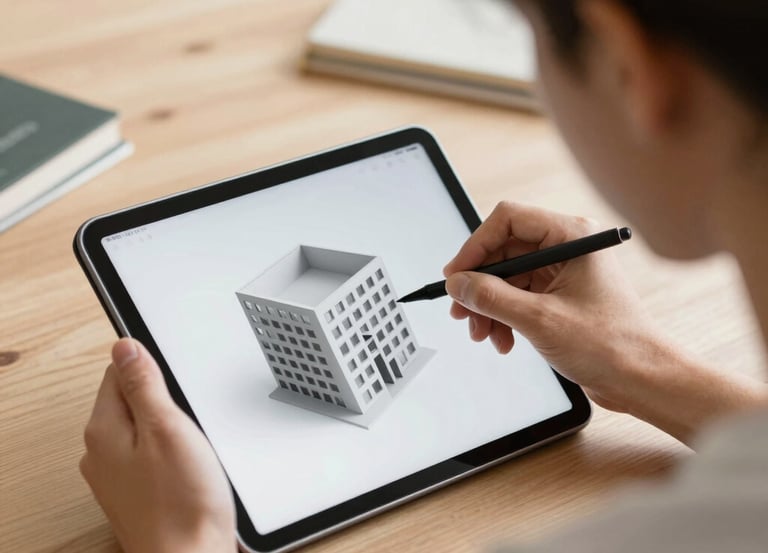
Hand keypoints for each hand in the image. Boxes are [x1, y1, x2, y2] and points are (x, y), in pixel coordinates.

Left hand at [80, 338, 235, 552]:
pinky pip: (149, 454)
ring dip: (169, 427)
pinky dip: (170, 452)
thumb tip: (124, 347)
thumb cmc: (183, 502)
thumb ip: (143, 385)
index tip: (176, 381)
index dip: (151, 366)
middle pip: (130, 399)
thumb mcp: (167, 428)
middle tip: (189, 418)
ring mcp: (116, 474)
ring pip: (143, 428)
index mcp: (104, 430)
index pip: (117, 371)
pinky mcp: (136, 490)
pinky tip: (189, 466)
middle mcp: (101, 452)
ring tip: (192, 444)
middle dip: (163, 399)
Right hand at [443, 201, 662, 412]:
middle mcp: (568, 247)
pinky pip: (519, 296)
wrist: (642, 379)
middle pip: (504, 251)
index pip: (508, 220)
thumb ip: (491, 298)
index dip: (476, 246)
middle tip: (461, 311)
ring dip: (489, 306)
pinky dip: (504, 316)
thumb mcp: (540, 320)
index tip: (456, 275)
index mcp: (572, 236)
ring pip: (508, 277)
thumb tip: (458, 284)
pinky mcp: (560, 295)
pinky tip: (502, 339)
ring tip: (483, 334)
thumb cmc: (612, 345)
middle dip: (480, 285)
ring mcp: (564, 271)